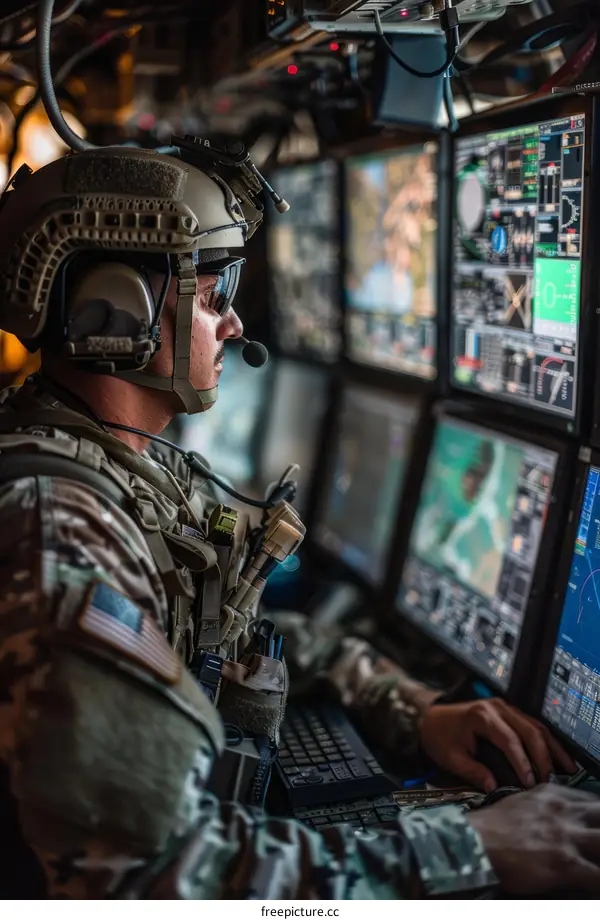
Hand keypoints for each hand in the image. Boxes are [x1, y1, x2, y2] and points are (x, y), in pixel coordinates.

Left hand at [419, 698, 575, 791]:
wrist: (431, 718)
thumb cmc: (439, 738)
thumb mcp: (450, 758)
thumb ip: (472, 772)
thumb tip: (494, 787)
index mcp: (481, 716)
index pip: (509, 740)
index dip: (522, 762)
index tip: (530, 783)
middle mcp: (497, 708)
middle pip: (529, 730)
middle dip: (543, 756)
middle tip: (550, 780)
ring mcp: (505, 707)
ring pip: (536, 725)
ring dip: (551, 747)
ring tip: (566, 769)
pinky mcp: (509, 712)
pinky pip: (532, 724)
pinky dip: (546, 741)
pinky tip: (556, 757)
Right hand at [469, 785, 599, 894]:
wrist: (474, 842)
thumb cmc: (492, 826)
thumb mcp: (523, 802)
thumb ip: (547, 805)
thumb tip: (561, 815)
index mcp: (554, 794)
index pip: (595, 801)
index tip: (598, 825)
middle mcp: (565, 811)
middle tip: (598, 846)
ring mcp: (567, 837)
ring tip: (598, 863)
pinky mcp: (566, 864)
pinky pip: (599, 878)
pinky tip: (595, 886)